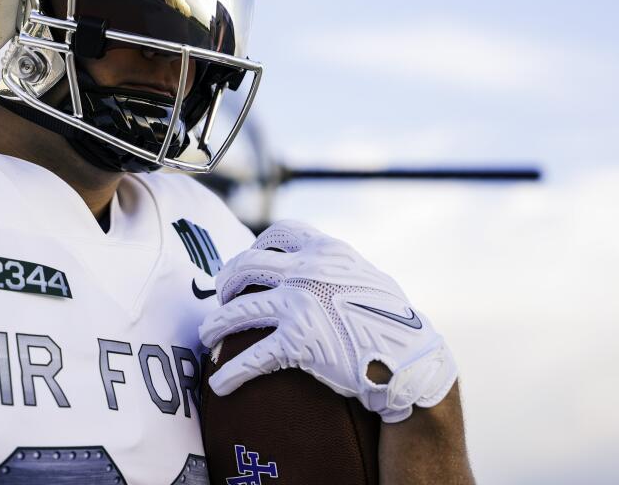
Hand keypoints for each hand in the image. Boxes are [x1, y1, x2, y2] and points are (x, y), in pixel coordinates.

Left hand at [198, 221, 457, 422]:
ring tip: (205, 338)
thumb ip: (337, 267)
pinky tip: (220, 384)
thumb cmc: (392, 321)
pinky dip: (231, 371)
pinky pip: (252, 356)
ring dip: (215, 325)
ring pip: (239, 311)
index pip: (279, 234)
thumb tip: (316, 262)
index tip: (247, 261)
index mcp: (326, 250)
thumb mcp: (366, 276)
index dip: (256, 245)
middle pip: (246, 266)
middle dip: (226, 282)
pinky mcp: (299, 342)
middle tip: (221, 299)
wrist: (413, 359)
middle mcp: (308, 271)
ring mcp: (300, 305)